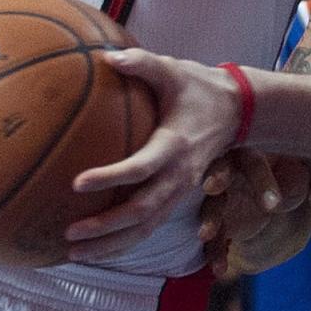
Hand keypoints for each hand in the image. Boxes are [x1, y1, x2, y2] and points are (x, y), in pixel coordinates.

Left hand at [66, 52, 241, 263]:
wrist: (239, 111)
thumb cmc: (198, 87)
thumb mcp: (173, 69)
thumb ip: (142, 62)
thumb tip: (108, 57)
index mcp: (175, 145)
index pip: (141, 168)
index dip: (111, 178)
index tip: (77, 183)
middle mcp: (179, 176)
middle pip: (142, 212)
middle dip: (106, 227)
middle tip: (70, 234)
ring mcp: (180, 191)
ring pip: (146, 229)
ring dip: (112, 245)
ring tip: (75, 254)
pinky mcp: (177, 197)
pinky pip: (150, 226)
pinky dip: (124, 241)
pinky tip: (97, 248)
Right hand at [204, 154, 310, 276]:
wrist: (276, 203)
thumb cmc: (285, 182)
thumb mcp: (295, 182)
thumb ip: (293, 185)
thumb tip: (281, 197)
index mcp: (249, 156)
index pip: (254, 162)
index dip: (262, 181)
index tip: (273, 206)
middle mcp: (228, 172)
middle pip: (218, 171)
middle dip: (215, 179)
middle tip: (212, 188)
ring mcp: (219, 198)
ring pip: (210, 204)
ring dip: (208, 219)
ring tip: (206, 234)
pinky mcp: (217, 223)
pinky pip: (212, 237)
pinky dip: (214, 252)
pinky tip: (219, 268)